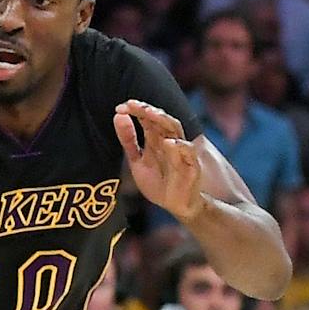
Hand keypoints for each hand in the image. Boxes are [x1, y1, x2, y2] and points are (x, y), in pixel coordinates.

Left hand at [114, 100, 202, 221]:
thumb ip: (128, 140)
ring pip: (176, 131)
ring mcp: (181, 153)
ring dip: (163, 121)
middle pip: (162, 120)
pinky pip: (188, 154)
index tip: (121, 106)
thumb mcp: (137, 161)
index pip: (149, 119)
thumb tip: (118, 116)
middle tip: (133, 104)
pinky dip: (180, 147)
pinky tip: (168, 142)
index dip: (137, 111)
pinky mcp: (191, 167)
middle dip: (148, 111)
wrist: (176, 205)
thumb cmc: (158, 182)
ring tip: (149, 113)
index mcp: (157, 140)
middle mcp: (170, 142)